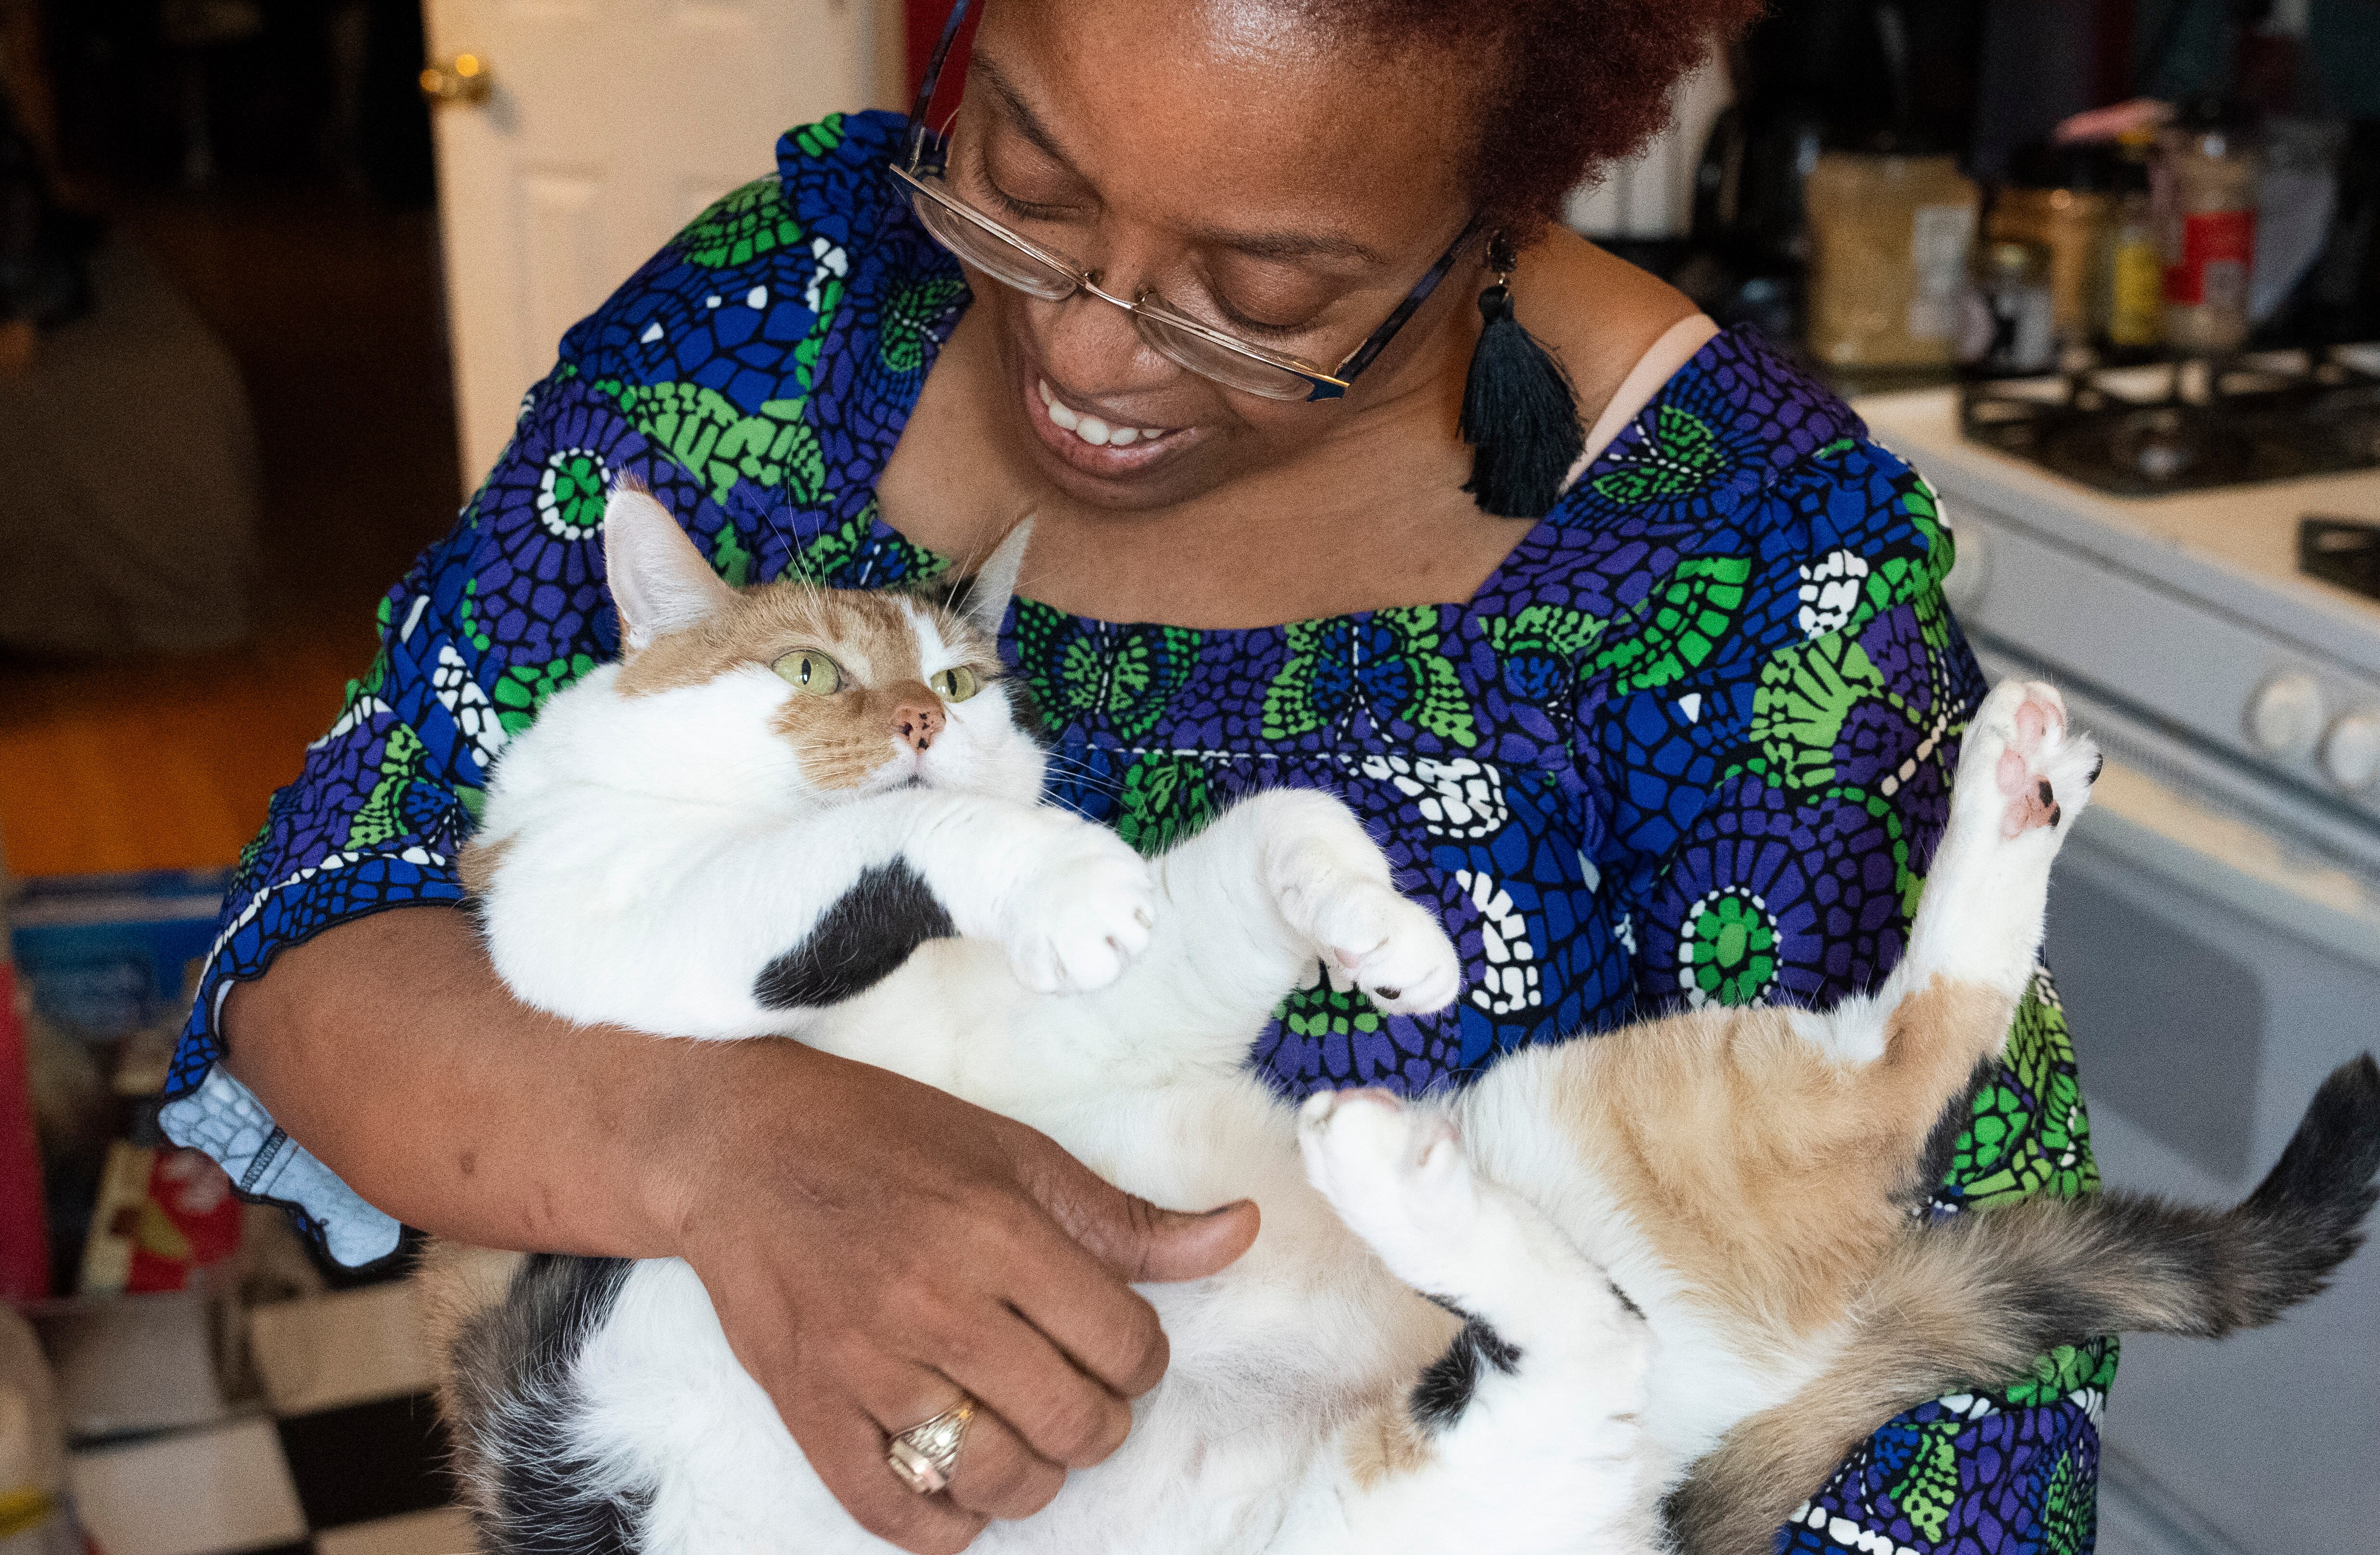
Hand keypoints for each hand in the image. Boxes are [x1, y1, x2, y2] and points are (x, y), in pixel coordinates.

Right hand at [668, 1041, 1258, 1553]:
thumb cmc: (882, 1138)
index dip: (1140, 1357)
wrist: (736, 1146)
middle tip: (1077, 1394)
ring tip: (1023, 1436)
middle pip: (1071, 1421)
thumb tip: (1240, 1233)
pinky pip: (895, 1514)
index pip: (1125, 1344)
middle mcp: (936, 1304)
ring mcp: (867, 1364)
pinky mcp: (809, 1408)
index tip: (1115, 1343)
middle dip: (1098, 1422)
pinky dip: (944, 1524)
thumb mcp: (1016, 1154)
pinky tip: (959, 1487)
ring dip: (1034, 1476)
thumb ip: (1127, 1219)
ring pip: (996, 1478)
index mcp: (997, 1232)